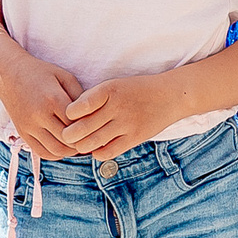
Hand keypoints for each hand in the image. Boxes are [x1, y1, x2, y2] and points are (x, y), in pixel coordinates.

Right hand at [0, 49, 85, 158]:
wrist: (9, 74)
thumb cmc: (41, 72)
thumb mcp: (64, 76)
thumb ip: (79, 94)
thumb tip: (93, 113)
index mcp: (52, 99)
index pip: (76, 124)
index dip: (89, 128)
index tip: (97, 128)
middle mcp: (39, 115)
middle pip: (67, 140)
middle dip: (81, 142)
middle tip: (91, 139)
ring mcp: (29, 126)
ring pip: (55, 150)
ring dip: (69, 151)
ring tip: (78, 144)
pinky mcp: (22, 133)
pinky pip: (41, 152)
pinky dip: (55, 154)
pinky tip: (63, 147)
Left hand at [61, 74, 179, 161]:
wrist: (170, 95)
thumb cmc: (136, 90)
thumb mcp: (114, 85)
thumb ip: (93, 99)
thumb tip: (70, 118)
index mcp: (109, 89)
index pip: (76, 108)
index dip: (68, 115)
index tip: (70, 117)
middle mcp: (117, 106)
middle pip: (80, 130)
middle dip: (68, 135)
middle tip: (68, 135)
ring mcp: (126, 123)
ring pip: (90, 144)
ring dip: (81, 146)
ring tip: (81, 143)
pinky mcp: (135, 138)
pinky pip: (107, 153)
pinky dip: (97, 153)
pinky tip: (98, 147)